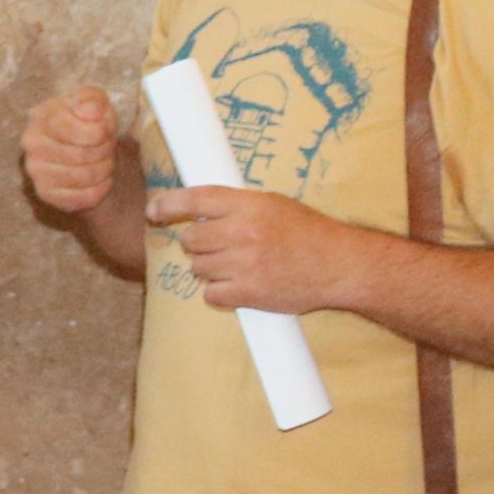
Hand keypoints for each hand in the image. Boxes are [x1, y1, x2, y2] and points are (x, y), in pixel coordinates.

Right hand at [23, 85, 128, 215]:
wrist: (81, 147)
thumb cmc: (87, 122)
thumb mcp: (94, 103)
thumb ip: (93, 99)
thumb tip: (91, 111)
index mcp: (42, 117)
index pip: (70, 128)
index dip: (98, 131)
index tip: (104, 129)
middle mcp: (33, 144)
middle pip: (81, 154)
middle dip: (104, 150)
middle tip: (108, 146)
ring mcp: (36, 171)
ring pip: (84, 176)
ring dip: (104, 169)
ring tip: (104, 161)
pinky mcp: (46, 194)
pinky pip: (83, 197)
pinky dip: (100, 189)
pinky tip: (101, 180)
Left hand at [146, 185, 369, 313]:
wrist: (340, 265)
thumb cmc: (307, 233)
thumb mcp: (274, 205)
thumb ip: (236, 206)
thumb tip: (194, 210)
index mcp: (251, 205)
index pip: (196, 199)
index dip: (169, 204)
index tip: (154, 211)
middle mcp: (245, 232)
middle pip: (190, 239)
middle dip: (199, 244)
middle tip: (220, 247)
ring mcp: (246, 264)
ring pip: (198, 268)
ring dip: (210, 269)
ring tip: (238, 265)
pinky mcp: (250, 292)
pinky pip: (211, 295)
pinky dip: (220, 293)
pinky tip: (240, 285)